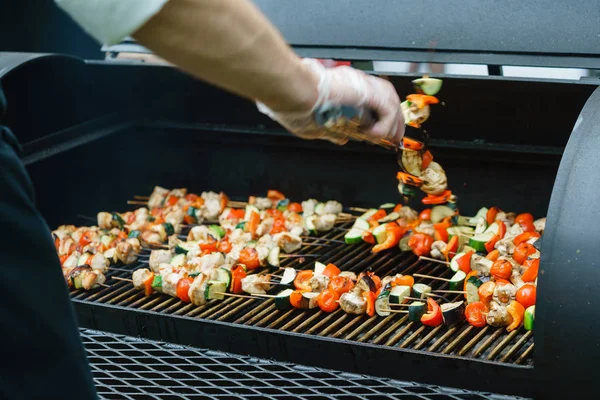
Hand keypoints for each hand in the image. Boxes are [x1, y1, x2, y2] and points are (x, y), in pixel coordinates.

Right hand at [257, 59, 403, 144]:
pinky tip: (375, 135)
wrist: (293, 91)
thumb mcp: (313, 125)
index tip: (377, 134)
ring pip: (390, 101)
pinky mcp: (367, 91)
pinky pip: (387, 109)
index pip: (368, 102)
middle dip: (392, 121)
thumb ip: (331, 131)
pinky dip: (385, 125)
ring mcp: (361, 86)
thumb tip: (342, 139)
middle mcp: (354, 84)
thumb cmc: (293, 103)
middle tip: (394, 139)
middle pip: (384, 99)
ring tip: (391, 139)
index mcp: (341, 89)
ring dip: (393, 123)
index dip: (376, 119)